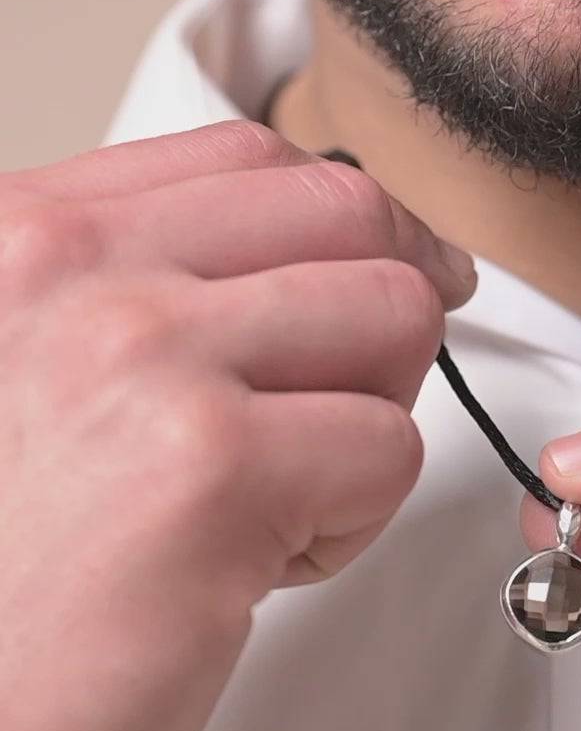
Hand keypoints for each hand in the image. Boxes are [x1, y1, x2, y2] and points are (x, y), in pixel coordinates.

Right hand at [0, 120, 474, 730]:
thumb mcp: (5, 383)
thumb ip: (109, 310)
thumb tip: (273, 274)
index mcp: (18, 238)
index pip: (245, 158)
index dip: (341, 229)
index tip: (369, 292)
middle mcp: (73, 273)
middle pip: (347, 214)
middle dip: (380, 319)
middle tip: (343, 413)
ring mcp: (143, 359)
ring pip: (393, 316)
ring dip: (366, 421)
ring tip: (273, 506)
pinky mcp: (213, 473)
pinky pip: (389, 448)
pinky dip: (351, 524)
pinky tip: (253, 572)